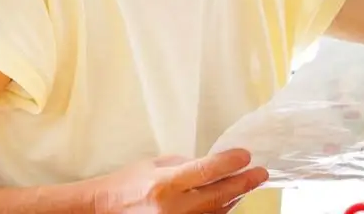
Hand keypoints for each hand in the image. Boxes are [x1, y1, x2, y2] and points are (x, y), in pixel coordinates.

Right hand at [88, 149, 268, 213]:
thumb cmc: (126, 185)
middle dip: (243, 183)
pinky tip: (228, 200)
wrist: (102, 211)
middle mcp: (172, 208)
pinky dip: (219, 211)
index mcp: (164, 184)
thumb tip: (214, 165)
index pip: (206, 171)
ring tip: (247, 184)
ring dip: (234, 198)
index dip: (230, 163)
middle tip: (260, 173)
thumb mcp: (155, 164)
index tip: (245, 155)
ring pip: (217, 212)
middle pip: (218, 196)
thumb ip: (186, 165)